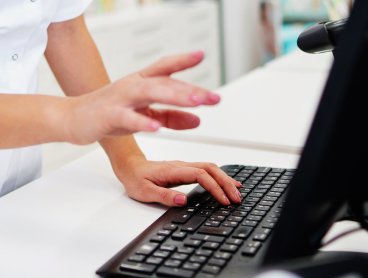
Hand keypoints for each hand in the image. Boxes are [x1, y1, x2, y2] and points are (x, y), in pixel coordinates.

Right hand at [61, 52, 219, 145]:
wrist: (72, 118)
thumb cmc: (108, 113)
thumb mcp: (143, 114)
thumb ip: (170, 116)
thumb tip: (198, 118)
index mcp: (140, 82)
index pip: (164, 67)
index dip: (182, 60)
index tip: (202, 55)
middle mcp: (132, 85)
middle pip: (164, 82)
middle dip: (189, 89)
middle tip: (213, 97)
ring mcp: (120, 98)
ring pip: (150, 93)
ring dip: (174, 96)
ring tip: (195, 102)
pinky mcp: (109, 115)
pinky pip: (128, 118)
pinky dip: (142, 121)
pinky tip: (156, 127)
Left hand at [114, 154, 242, 206]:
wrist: (129, 167)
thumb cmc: (135, 179)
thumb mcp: (145, 192)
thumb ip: (164, 196)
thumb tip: (183, 200)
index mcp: (173, 170)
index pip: (200, 175)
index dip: (215, 187)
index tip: (224, 200)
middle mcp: (181, 165)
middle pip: (210, 168)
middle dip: (226, 182)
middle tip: (237, 198)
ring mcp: (184, 166)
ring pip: (210, 167)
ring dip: (225, 179)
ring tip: (237, 192)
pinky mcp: (185, 169)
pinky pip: (206, 169)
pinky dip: (219, 176)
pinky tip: (226, 183)